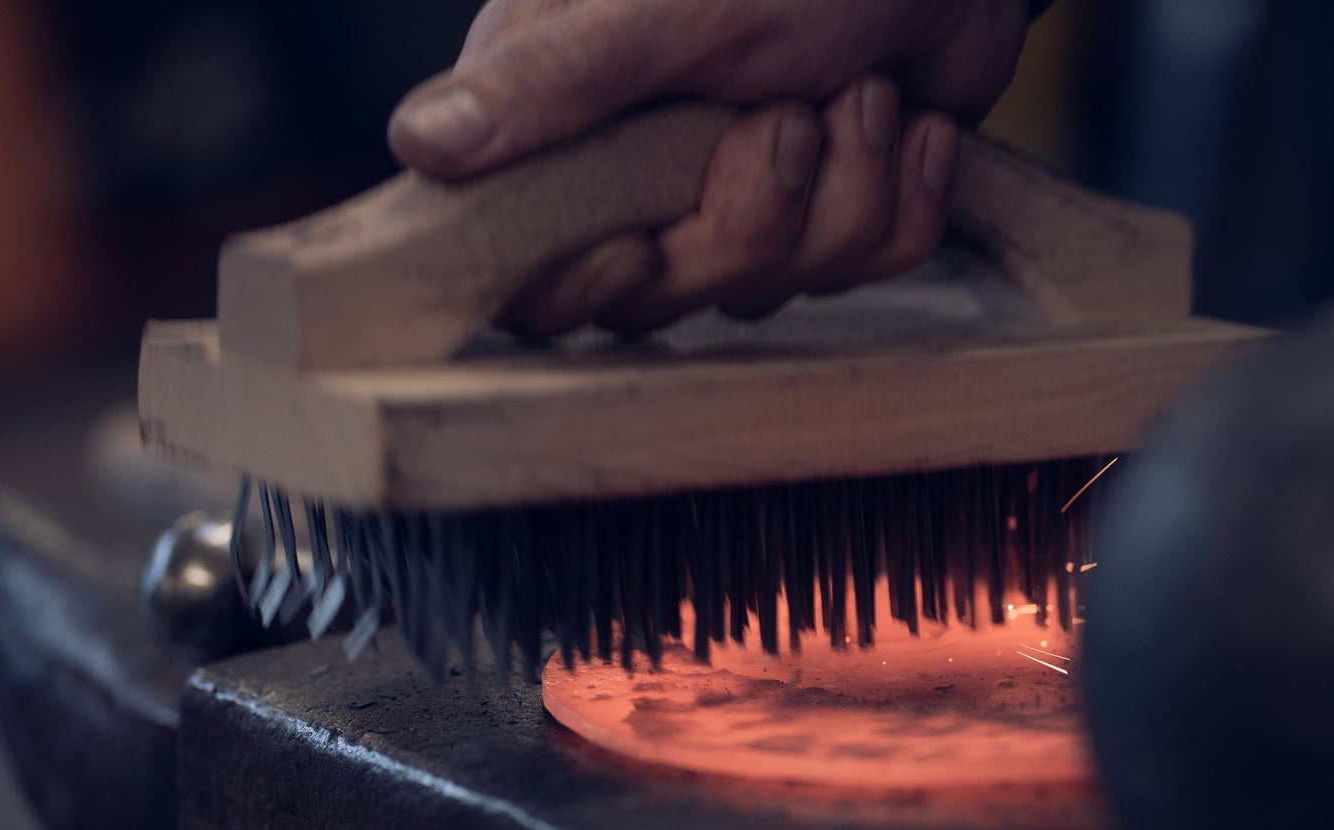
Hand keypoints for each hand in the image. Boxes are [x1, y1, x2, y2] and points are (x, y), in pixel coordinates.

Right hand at [388, 0, 1030, 333]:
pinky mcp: (832, 213)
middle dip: (754, 217)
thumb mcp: (666, 10)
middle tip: (789, 113)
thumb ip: (552, 80)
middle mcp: (646, 172)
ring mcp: (741, 198)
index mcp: (570, 117)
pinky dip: (907, 193)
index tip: (641, 247)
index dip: (585, 284)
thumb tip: (420, 144)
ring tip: (865, 89)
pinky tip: (914, 122)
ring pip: (777, 287)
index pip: (531, 271)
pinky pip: (867, 269)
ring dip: (847, 189)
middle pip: (666, 296)